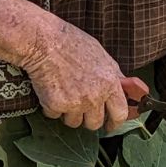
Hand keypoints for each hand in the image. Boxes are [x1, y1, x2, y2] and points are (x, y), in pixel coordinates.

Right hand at [22, 16, 129, 130]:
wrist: (44, 41)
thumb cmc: (71, 43)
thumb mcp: (101, 55)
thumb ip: (112, 75)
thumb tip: (121, 87)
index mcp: (110, 83)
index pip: (120, 113)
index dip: (115, 122)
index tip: (110, 125)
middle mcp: (95, 96)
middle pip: (95, 123)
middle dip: (88, 119)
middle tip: (80, 109)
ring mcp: (76, 103)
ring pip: (74, 122)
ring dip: (68, 113)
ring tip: (62, 94)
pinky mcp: (56, 105)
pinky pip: (54, 115)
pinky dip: (50, 106)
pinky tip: (49, 90)